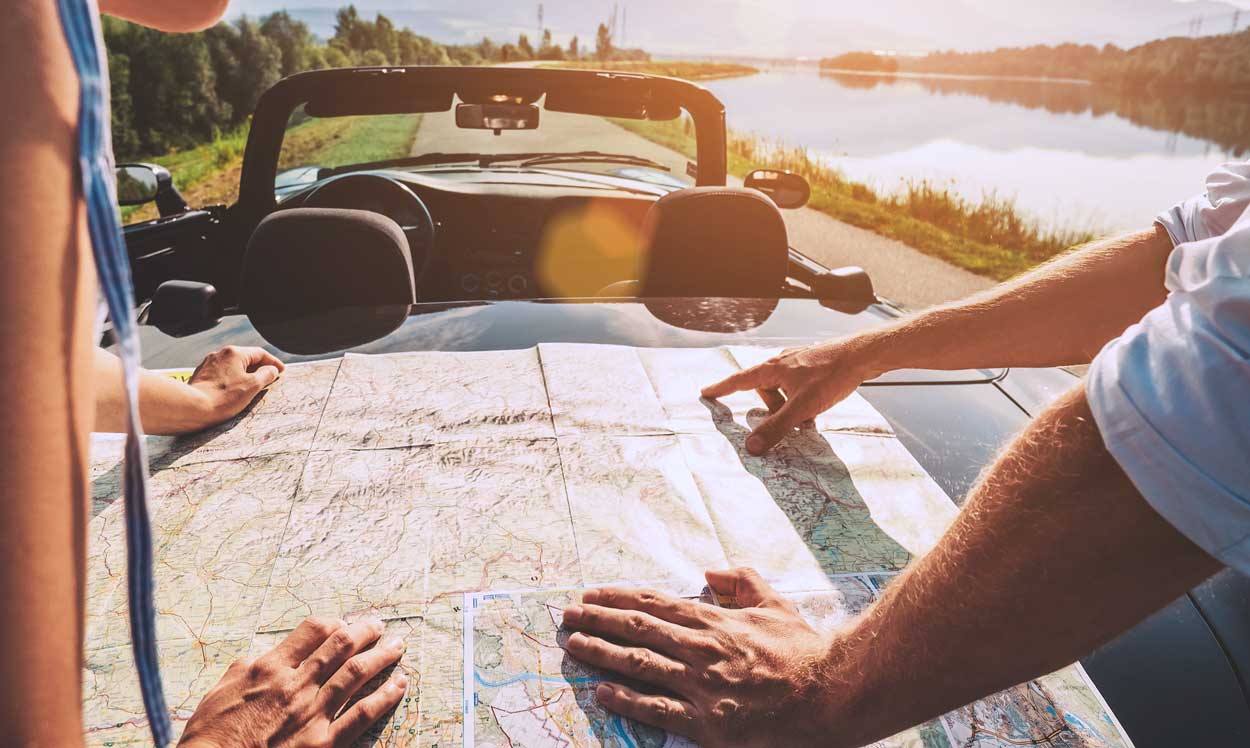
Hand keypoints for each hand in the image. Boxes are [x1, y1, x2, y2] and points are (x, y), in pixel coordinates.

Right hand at [179, 617, 406, 747]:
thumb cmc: (211, 735)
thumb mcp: (220, 691)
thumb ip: (245, 669)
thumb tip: (262, 656)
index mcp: (270, 668)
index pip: (312, 631)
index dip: (334, 623)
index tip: (344, 623)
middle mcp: (295, 684)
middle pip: (340, 645)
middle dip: (365, 632)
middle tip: (379, 626)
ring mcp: (312, 713)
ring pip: (356, 673)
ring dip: (381, 656)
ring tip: (397, 646)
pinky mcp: (323, 742)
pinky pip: (362, 713)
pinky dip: (384, 696)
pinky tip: (399, 684)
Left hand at [188, 346, 284, 427]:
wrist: (193, 408)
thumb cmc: (222, 398)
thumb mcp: (253, 386)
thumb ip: (266, 375)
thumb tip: (272, 370)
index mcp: (234, 353)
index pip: (260, 353)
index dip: (273, 362)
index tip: (280, 371)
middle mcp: (220, 354)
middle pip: (246, 358)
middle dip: (259, 368)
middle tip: (269, 379)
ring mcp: (209, 364)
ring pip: (233, 366)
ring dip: (245, 375)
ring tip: (252, 387)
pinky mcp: (201, 376)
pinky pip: (222, 374)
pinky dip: (232, 380)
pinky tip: (234, 391)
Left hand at [562, 569, 840, 747]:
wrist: (828, 693)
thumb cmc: (801, 649)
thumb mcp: (774, 603)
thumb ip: (741, 581)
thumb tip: (711, 570)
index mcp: (714, 620)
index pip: (654, 603)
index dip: (617, 598)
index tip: (591, 594)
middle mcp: (700, 648)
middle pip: (637, 629)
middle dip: (597, 620)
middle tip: (567, 615)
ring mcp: (701, 685)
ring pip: (638, 664)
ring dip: (601, 652)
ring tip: (573, 646)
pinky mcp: (706, 721)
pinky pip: (656, 708)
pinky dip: (626, 698)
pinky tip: (601, 690)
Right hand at [701, 337, 879, 454]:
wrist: (861, 356)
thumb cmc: (830, 376)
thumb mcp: (801, 408)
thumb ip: (776, 428)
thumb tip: (751, 447)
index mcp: (772, 370)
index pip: (739, 381)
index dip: (722, 388)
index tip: (706, 392)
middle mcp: (780, 363)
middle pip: (763, 391)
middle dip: (771, 410)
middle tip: (787, 424)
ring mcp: (796, 363)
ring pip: (782, 390)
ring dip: (789, 407)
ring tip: (807, 419)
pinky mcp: (811, 365)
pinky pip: (796, 386)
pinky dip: (800, 400)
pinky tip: (815, 407)